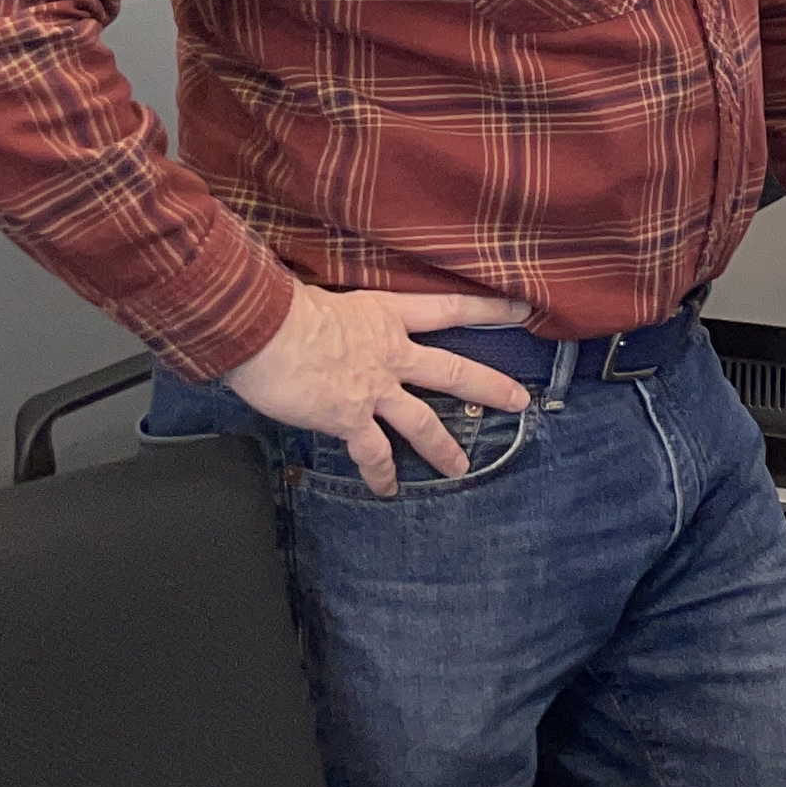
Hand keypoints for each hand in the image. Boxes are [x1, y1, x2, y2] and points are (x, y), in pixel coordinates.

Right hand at [223, 282, 534, 497]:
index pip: (448, 308)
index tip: (521, 310)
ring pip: (422, 421)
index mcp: (385, 315)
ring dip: (443, 448)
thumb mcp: (320, 297)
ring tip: (460, 468)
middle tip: (520, 401)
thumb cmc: (280, 305)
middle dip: (489, 387)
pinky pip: (373, 453)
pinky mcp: (350, 418)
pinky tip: (387, 489)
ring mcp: (374, 388)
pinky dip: (380, 473)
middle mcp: (390, 353)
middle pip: (452, 372)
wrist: (263, 329)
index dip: (487, 308)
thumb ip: (335, 314)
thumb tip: (318, 317)